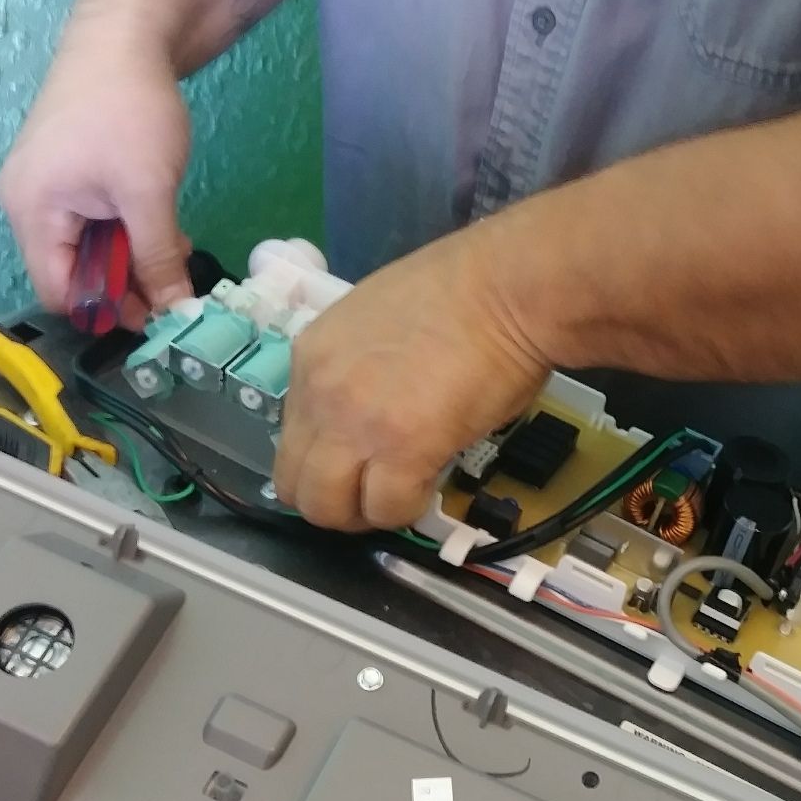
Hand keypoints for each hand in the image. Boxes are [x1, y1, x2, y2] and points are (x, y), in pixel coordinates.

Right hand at [0, 31, 193, 329]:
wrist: (127, 31)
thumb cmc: (129, 110)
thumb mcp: (149, 192)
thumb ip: (159, 257)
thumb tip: (177, 312)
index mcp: (31, 210)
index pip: (58, 291)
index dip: (105, 311)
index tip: (156, 317)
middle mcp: (27, 202)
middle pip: (71, 272)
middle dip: (123, 285)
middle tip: (174, 293)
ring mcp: (47, 185)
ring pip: (89, 247)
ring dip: (132, 257)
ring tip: (175, 255)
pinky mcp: (69, 171)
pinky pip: (94, 220)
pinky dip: (128, 230)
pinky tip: (164, 228)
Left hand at [274, 224, 549, 531]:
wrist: (508, 286)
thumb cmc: (465, 291)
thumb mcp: (381, 320)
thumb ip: (359, 368)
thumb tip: (374, 410)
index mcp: (311, 355)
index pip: (291, 434)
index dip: (325, 458)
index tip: (357, 461)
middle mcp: (319, 393)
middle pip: (295, 483)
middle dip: (332, 500)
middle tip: (372, 494)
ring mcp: (355, 425)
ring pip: (326, 508)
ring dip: (361, 513)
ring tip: (395, 498)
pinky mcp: (402, 451)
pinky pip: (385, 509)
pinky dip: (405, 511)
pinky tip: (426, 490)